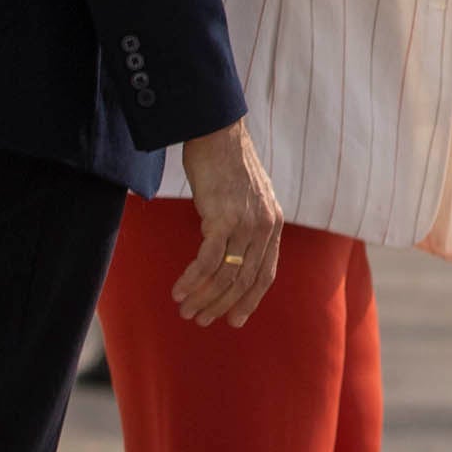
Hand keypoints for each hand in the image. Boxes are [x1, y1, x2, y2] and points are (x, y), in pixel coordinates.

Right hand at [173, 120, 283, 328]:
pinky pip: (207, 261)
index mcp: (274, 224)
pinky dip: (191, 280)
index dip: (249, 301)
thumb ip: (247, 224)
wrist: (218, 131)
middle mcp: (265, 228)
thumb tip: (232, 251)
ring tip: (183, 310)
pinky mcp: (222, 218)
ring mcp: (246, 224)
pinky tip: (177, 290)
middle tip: (198, 320)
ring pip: (224, 276)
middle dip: (219, 306)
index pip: (265, 275)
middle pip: (243, 281)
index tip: (234, 320)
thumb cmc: (226, 163)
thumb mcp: (248, 197)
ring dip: (201, 297)